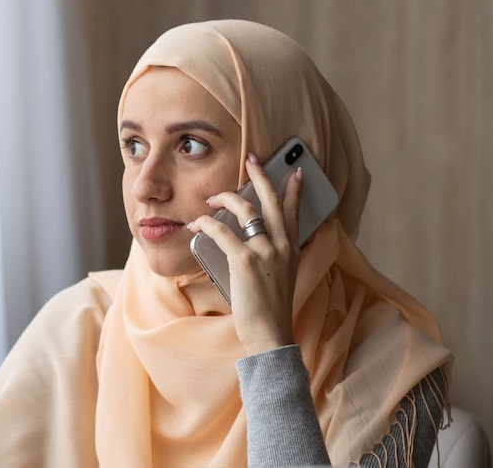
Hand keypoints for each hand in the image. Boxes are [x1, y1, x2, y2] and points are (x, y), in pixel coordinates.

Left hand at [188, 152, 303, 354]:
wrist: (270, 334)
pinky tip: (196, 224)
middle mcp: (282, 246)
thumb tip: (250, 242)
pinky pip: (221, 232)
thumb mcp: (280, 277)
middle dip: (261, 175)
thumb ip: (272, 257)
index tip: (296, 172)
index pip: (294, 212)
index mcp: (292, 249)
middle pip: (272, 200)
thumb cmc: (270, 310)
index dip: (294, 190)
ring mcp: (265, 252)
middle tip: (253, 159)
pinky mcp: (245, 261)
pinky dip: (206, 224)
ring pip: (246, 210)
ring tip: (211, 199)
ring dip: (225, 199)